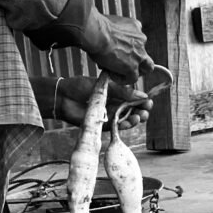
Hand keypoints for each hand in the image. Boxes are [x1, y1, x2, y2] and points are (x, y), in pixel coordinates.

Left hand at [33, 76, 152, 130]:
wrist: (63, 97)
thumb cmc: (81, 87)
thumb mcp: (105, 85)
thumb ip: (123, 91)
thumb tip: (143, 95)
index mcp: (116, 93)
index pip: (134, 98)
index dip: (143, 100)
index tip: (149, 101)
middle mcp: (115, 104)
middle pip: (134, 110)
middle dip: (142, 111)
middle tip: (146, 110)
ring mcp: (110, 115)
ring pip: (128, 120)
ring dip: (136, 119)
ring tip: (140, 117)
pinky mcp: (104, 124)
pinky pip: (118, 127)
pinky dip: (125, 125)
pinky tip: (129, 122)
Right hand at [83, 12, 154, 83]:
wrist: (97, 33)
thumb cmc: (97, 28)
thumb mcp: (109, 25)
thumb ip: (113, 34)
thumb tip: (105, 45)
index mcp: (135, 27)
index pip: (138, 39)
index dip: (129, 47)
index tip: (119, 50)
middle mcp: (141, 40)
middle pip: (145, 53)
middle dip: (138, 60)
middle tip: (125, 63)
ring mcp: (139, 55)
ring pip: (147, 67)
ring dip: (136, 71)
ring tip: (122, 73)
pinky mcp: (132, 67)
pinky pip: (132, 78)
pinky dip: (122, 79)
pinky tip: (111, 75)